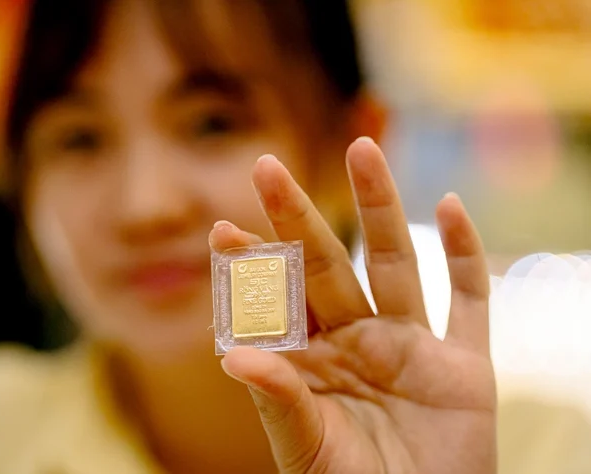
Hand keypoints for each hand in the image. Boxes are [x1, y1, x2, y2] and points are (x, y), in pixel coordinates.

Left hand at [209, 138, 495, 472]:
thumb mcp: (307, 448)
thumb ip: (278, 400)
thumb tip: (233, 357)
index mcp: (312, 362)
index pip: (277, 301)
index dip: (251, 265)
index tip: (221, 229)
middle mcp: (357, 342)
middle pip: (326, 266)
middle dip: (297, 217)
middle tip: (265, 167)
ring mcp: (411, 347)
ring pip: (395, 263)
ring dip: (380, 207)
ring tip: (360, 148)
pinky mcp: (464, 365)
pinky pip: (469, 299)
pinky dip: (465, 254)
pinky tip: (449, 207)